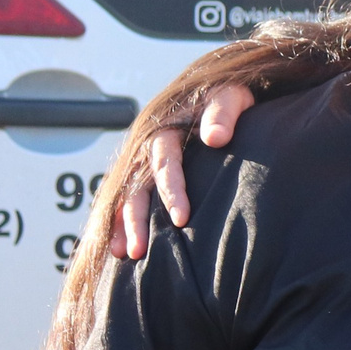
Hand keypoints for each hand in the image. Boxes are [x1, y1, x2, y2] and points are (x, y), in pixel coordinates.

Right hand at [108, 83, 252, 259]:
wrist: (221, 94)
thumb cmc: (231, 97)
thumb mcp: (232, 96)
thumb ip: (224, 113)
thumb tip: (214, 138)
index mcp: (167, 127)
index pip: (166, 162)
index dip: (171, 190)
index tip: (181, 219)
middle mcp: (148, 146)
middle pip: (137, 185)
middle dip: (136, 218)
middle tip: (139, 251)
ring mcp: (144, 161)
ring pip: (127, 194)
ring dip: (123, 224)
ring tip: (125, 254)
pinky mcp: (145, 174)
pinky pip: (126, 198)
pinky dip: (120, 220)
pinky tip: (118, 248)